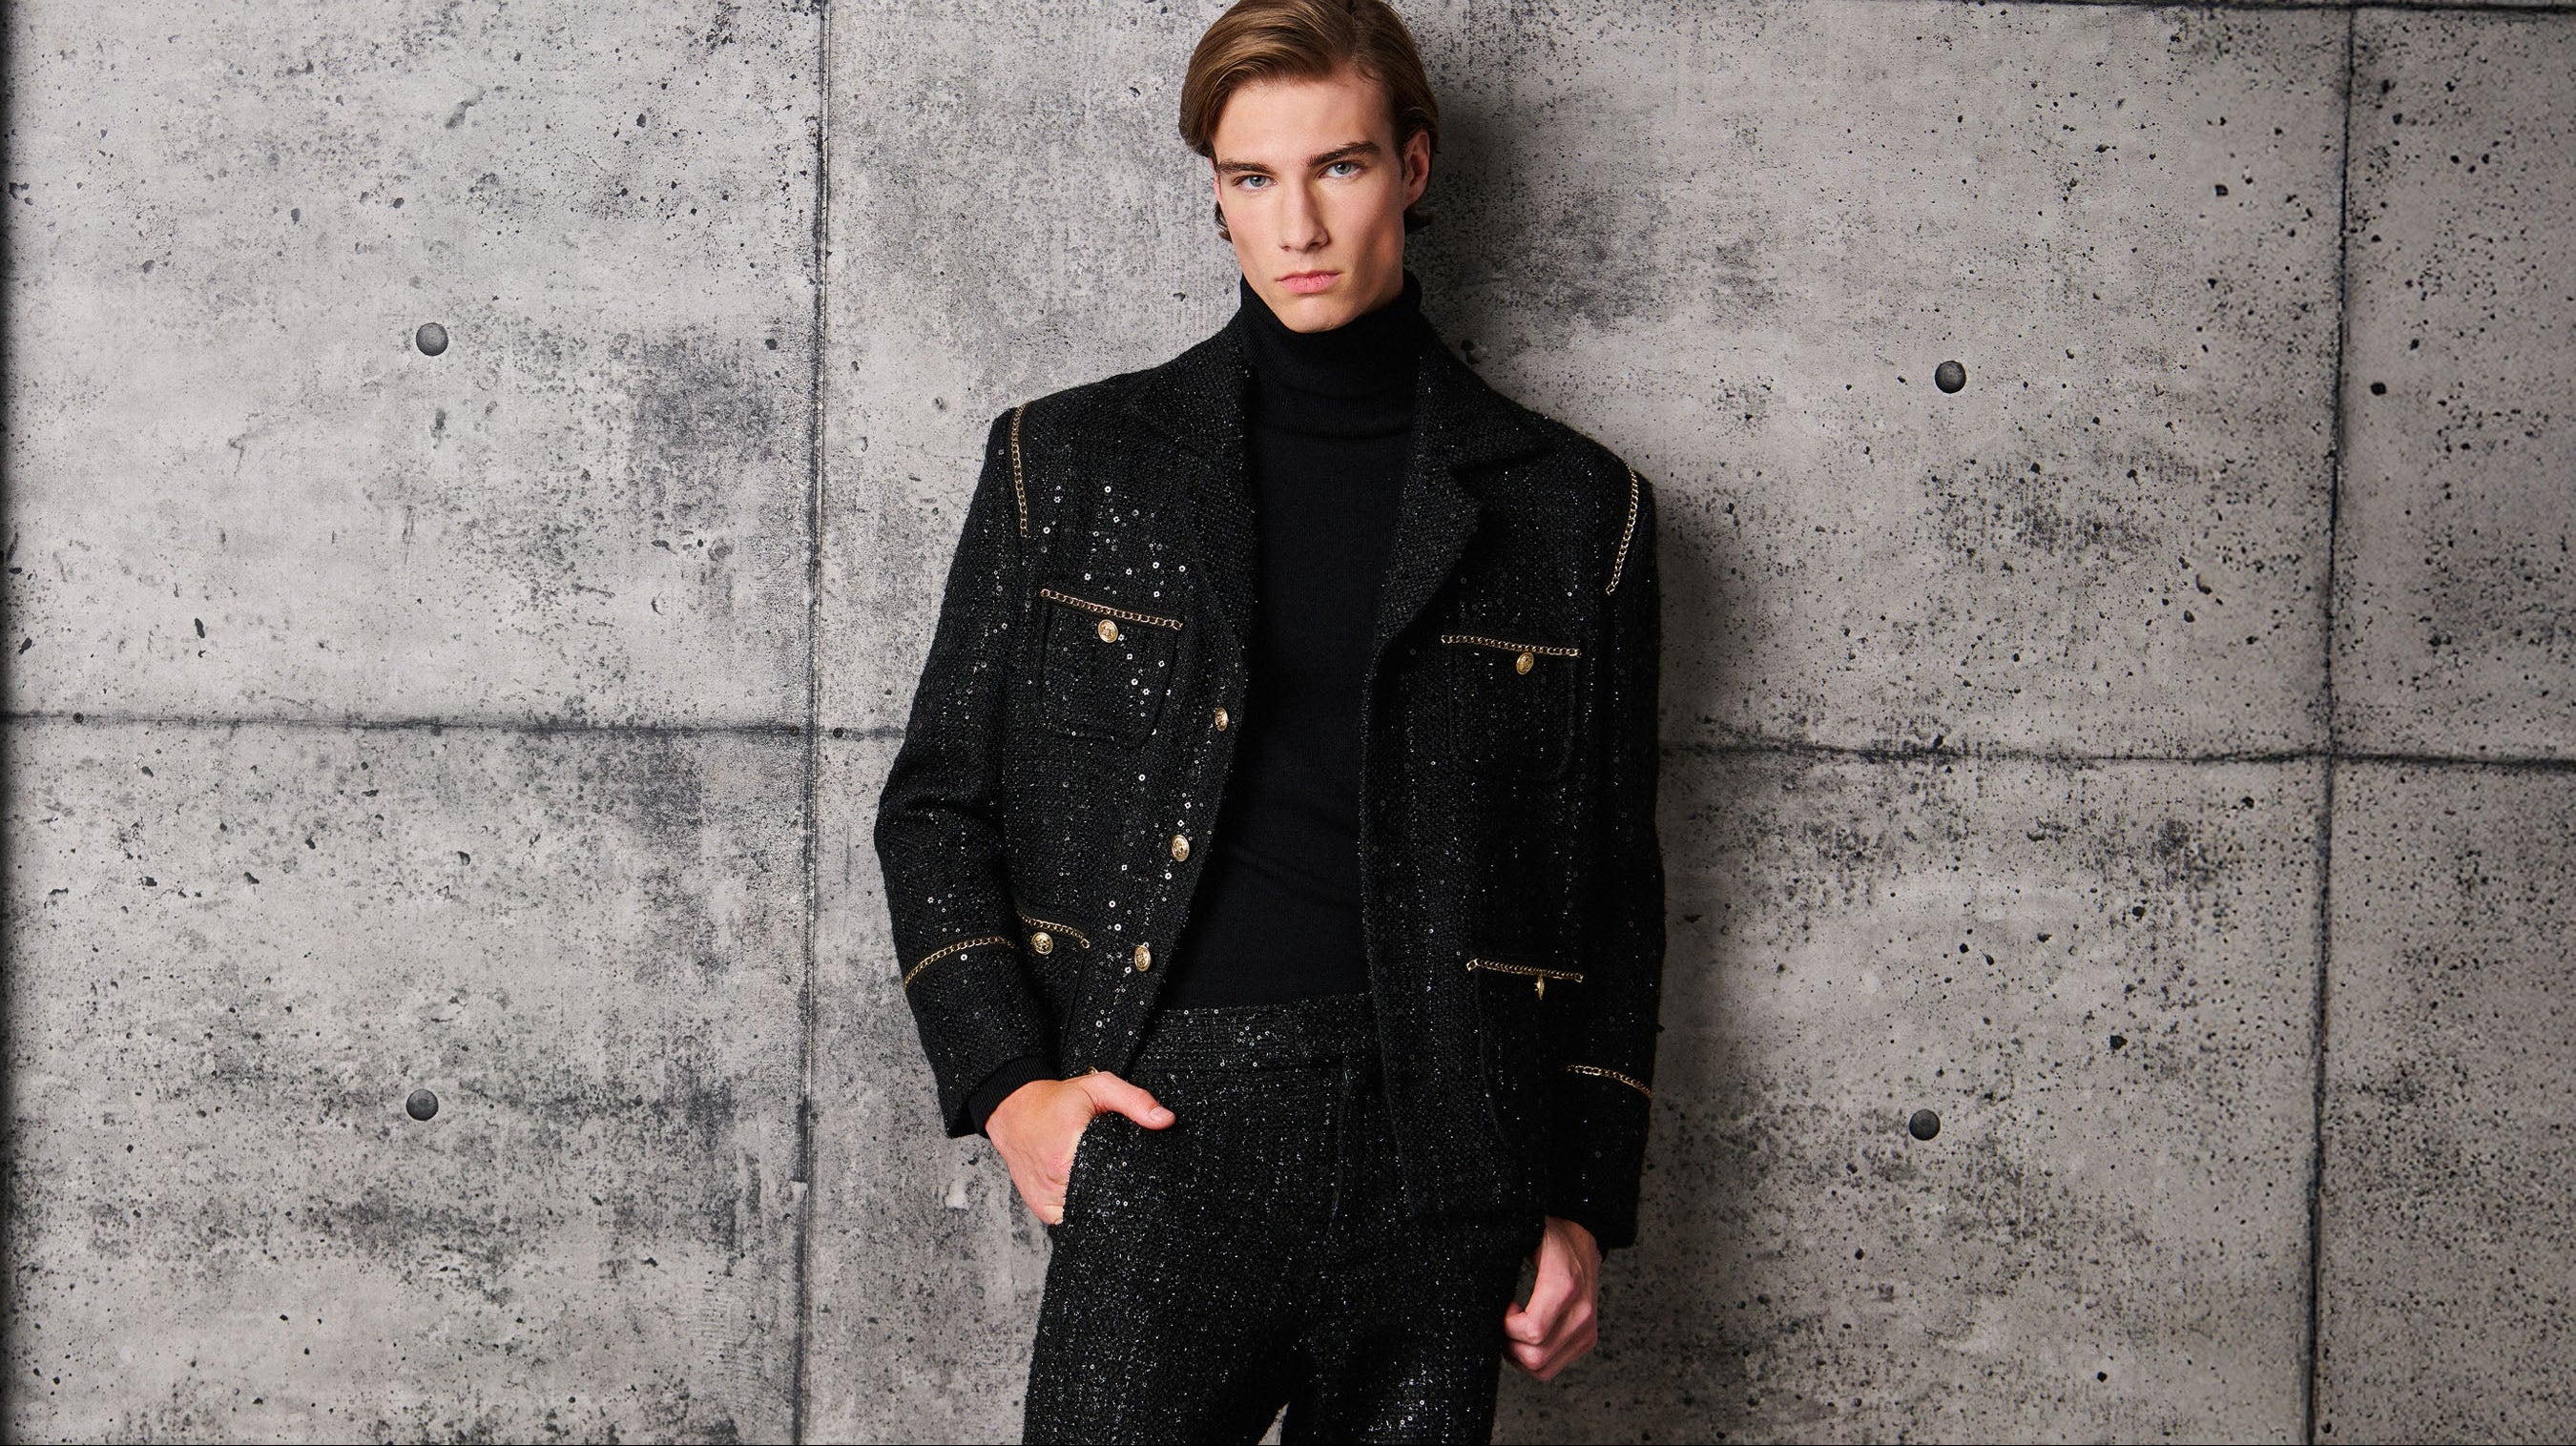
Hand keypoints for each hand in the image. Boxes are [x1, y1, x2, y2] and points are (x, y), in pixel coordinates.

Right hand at [984, 1071, 1173, 1224]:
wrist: (1012, 1112)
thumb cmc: (1056, 1100)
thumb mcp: (1098, 1087)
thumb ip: (1134, 1100)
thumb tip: (1166, 1119)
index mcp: (1070, 1151)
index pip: (1115, 1177)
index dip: (1130, 1176)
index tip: (1136, 1167)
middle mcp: (1056, 1180)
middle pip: (1103, 1197)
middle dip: (1118, 1188)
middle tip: (1120, 1170)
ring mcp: (1047, 1200)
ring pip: (1088, 1211)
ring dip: (1100, 1200)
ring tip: (1104, 1179)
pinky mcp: (1042, 1210)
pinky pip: (1071, 1218)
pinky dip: (1083, 1207)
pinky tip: (1088, 1190)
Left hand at [1502, 1216, 1599, 1379]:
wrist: (1581, 1241)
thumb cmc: (1549, 1238)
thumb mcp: (1524, 1234)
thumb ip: (1502, 1251)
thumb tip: (1468, 1261)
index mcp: (1566, 1284)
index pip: (1533, 1330)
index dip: (1507, 1326)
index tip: (1504, 1306)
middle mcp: (1582, 1312)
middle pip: (1535, 1356)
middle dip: (1509, 1343)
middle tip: (1503, 1320)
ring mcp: (1586, 1329)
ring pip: (1542, 1368)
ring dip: (1518, 1354)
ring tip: (1512, 1328)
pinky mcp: (1586, 1340)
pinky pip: (1551, 1368)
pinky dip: (1531, 1359)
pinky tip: (1524, 1335)